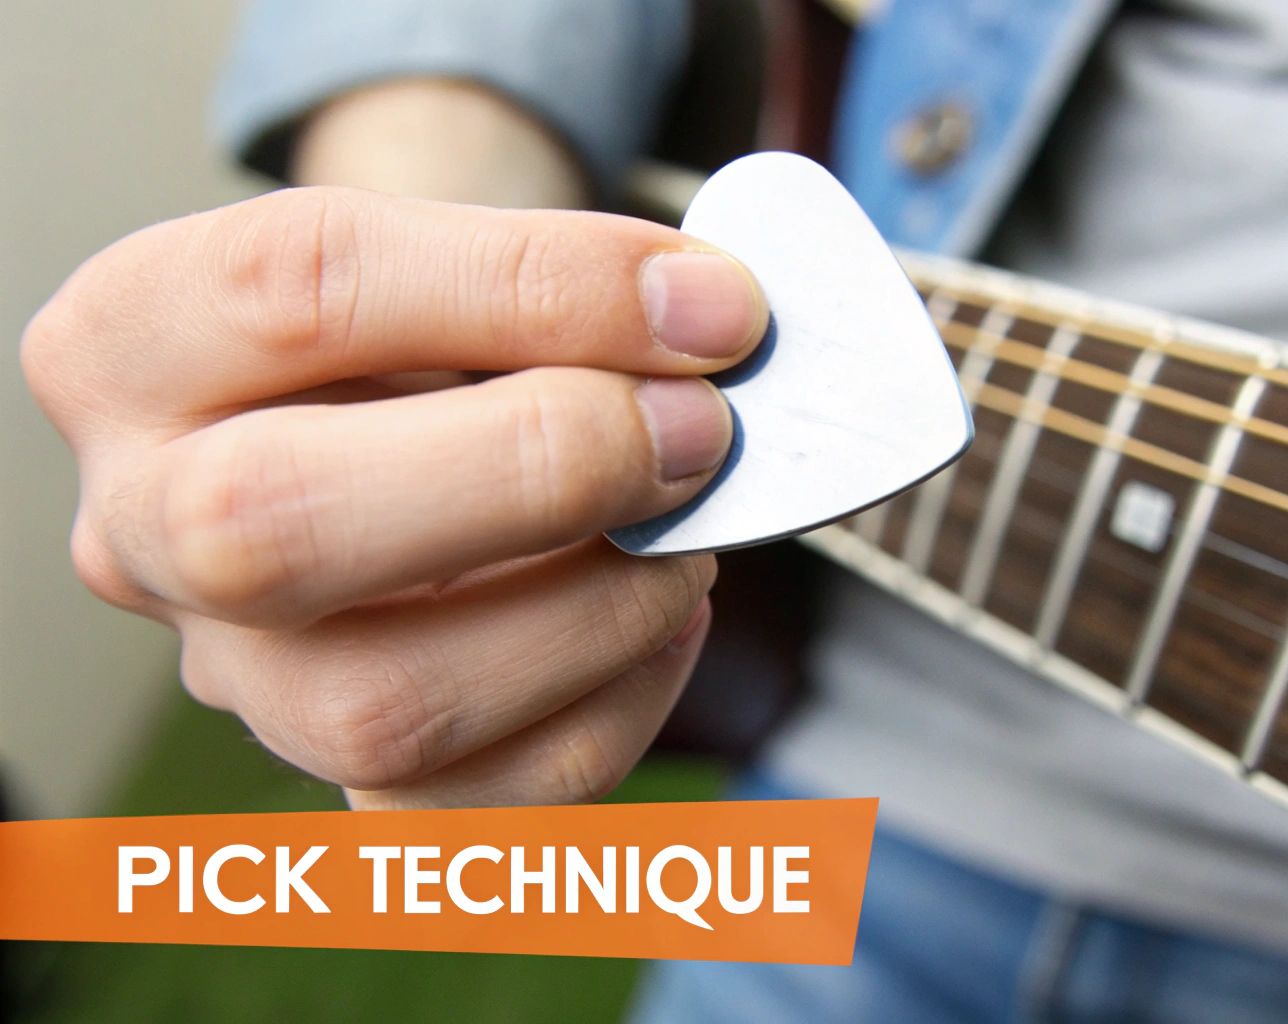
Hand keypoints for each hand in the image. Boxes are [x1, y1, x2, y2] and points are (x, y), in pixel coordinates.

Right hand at [21, 186, 768, 807]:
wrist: (376, 421)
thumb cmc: (413, 330)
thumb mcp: (445, 251)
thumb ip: (551, 275)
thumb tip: (706, 327)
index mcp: (131, 347)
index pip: (300, 295)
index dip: (534, 294)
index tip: (706, 310)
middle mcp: (144, 530)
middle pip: (278, 529)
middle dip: (540, 471)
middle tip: (695, 431)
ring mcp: (236, 680)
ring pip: (385, 710)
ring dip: (602, 610)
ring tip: (685, 531)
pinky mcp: (343, 782)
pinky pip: (487, 801)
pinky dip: (621, 702)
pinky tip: (660, 611)